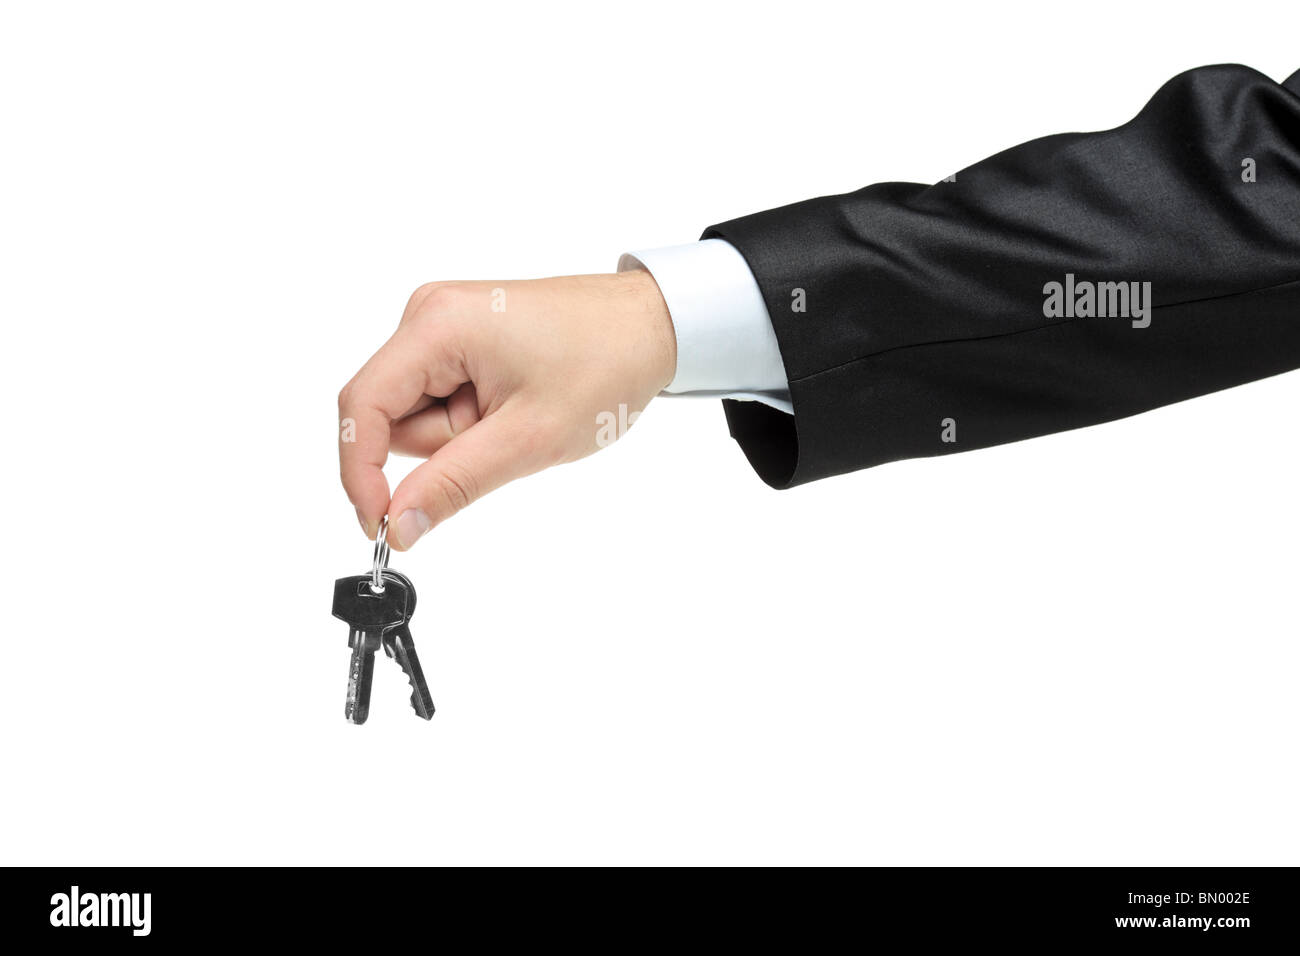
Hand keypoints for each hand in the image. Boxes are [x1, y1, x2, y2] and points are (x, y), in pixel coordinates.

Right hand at [338, 271, 675, 549]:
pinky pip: (442, 399)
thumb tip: (397, 524)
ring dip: (464, 435)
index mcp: (437, 325)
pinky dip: (474, 420)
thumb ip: (453, 483)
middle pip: (392, 414)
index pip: (363, 406)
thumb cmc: (604, 364)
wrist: (652, 326)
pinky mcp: (460, 339)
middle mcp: (429, 314)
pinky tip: (516, 406)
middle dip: (445, 447)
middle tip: (509, 437)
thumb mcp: (528, 439)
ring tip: (522, 415)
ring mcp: (444, 325)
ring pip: (419, 413)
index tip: (380, 525)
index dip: (360, 473)